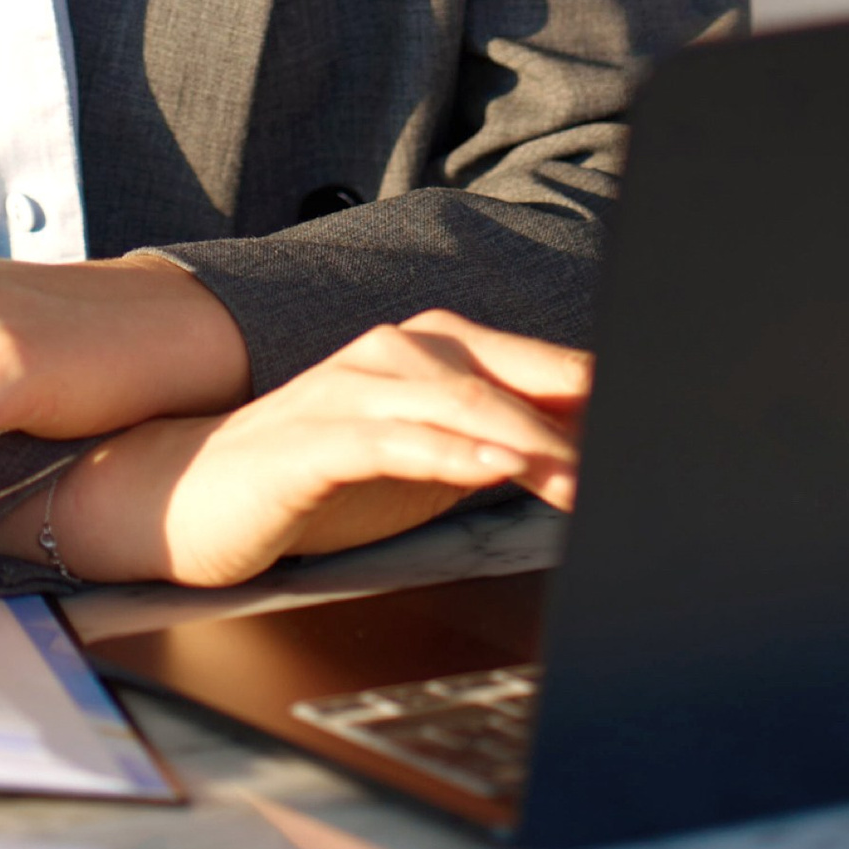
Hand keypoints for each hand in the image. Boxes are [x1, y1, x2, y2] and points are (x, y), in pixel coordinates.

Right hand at [0, 313, 588, 589]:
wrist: (188, 496)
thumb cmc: (316, 483)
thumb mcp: (426, 466)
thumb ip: (499, 450)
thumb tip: (589, 458)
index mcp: (431, 353)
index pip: (536, 367)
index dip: (598, 397)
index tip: (660, 427)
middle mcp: (396, 352)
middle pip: (510, 374)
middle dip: (579, 414)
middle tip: (635, 456)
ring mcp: (352, 387)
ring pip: (459, 399)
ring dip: (528, 438)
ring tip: (581, 476)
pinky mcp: (314, 436)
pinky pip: (395, 437)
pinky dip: (451, 450)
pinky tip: (495, 467)